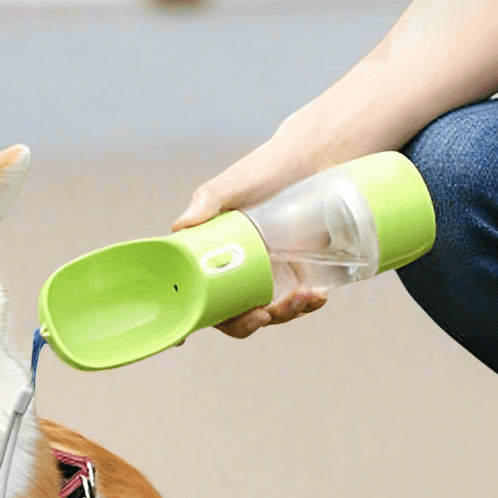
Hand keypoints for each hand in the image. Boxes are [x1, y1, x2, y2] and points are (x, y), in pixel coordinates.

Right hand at [173, 137, 326, 339]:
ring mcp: (268, 274)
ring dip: (283, 315)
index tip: (182, 340)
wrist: (315, 157)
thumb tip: (180, 227)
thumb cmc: (266, 168)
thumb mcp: (234, 184)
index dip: (190, 317)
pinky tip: (317, 296)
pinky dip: (306, 305)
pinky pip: (297, 301)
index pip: (194, 294)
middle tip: (262, 315)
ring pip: (267, 312)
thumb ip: (208, 201)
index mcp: (211, 254)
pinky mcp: (298, 272)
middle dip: (245, 323)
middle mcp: (236, 269)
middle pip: (231, 314)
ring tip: (304, 298)